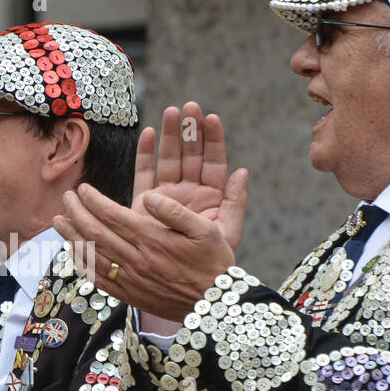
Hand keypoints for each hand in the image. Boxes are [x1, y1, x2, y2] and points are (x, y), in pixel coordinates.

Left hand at [55, 182, 242, 324]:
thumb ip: (176, 211)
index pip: (113, 216)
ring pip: (92, 255)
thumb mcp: (206, 230)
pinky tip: (73, 253)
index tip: (83, 188)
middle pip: (96, 233)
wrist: (214, 306)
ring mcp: (130, 280)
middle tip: (66, 198)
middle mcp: (137, 260)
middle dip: (77, 213)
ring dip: (72, 237)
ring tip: (58, 221)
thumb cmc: (213, 264)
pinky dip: (82, 264)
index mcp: (153, 241)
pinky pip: (98, 279)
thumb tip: (150, 195)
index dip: (94, 201)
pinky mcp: (129, 295)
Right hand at [132, 102, 247, 251]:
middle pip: (190, 155)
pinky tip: (150, 133)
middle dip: (190, 130)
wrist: (183, 284)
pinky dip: (147, 154)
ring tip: (172, 112)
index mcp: (212, 197)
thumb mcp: (228, 232)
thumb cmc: (210, 262)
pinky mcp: (146, 203)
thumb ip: (235, 202)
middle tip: (190, 106)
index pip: (214, 162)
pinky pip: (146, 174)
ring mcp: (167, 196)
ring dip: (170, 135)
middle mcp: (190, 193)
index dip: (213, 140)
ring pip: (169, 160)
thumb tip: (242, 171)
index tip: (211, 118)